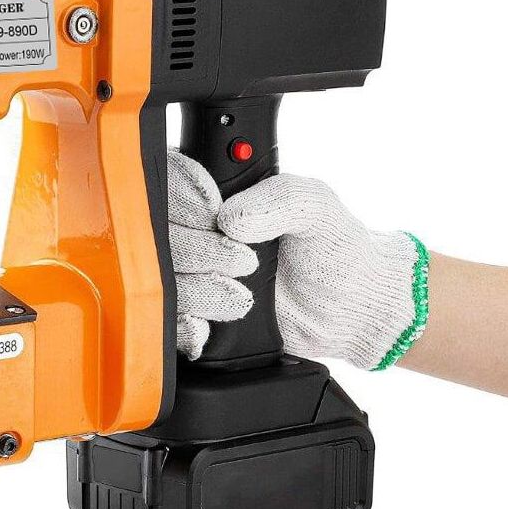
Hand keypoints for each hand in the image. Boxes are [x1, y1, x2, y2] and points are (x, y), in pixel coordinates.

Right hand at [168, 151, 427, 368]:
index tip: (215, 218)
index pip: (171, 183)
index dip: (184, 201)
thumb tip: (230, 219)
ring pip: (162, 279)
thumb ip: (280, 199)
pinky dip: (186, 325)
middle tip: (243, 262)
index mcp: (220, 192)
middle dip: (197, 252)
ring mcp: (195, 274)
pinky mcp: (196, 314)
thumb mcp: (316, 207)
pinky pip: (168, 321)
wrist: (348, 310)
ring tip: (241, 298)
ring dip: (199, 291)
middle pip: (158, 235)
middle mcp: (199, 232)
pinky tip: (212, 325)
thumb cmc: (335, 249)